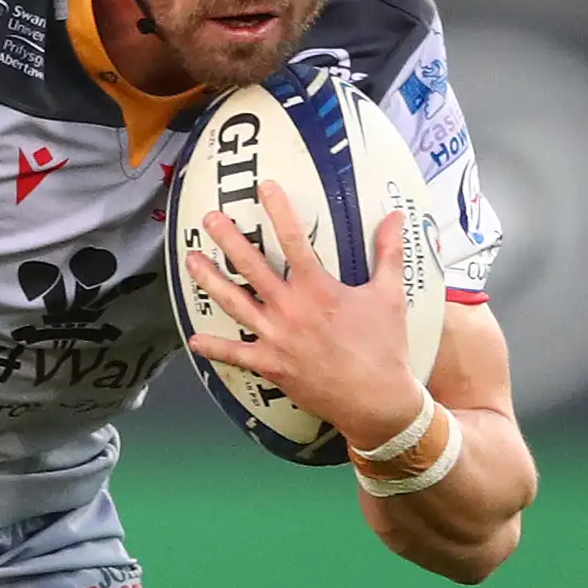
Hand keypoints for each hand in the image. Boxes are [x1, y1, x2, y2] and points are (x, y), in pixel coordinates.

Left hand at [180, 184, 424, 452]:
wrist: (375, 399)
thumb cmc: (384, 346)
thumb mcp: (390, 295)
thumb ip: (389, 252)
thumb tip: (396, 216)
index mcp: (317, 289)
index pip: (294, 241)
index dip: (279, 211)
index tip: (264, 187)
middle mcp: (290, 309)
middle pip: (251, 267)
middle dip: (229, 239)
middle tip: (210, 219)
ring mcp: (275, 338)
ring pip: (234, 303)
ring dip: (210, 280)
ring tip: (191, 260)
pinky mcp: (270, 365)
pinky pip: (235, 355)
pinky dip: (214, 348)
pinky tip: (194, 340)